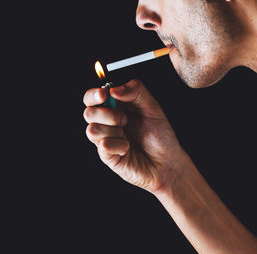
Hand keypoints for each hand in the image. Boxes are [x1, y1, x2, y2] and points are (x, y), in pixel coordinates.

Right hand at [83, 79, 187, 193]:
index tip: (104, 94)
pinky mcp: (107, 156)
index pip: (91, 98)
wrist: (168, 162)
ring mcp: (105, 140)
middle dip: (106, 114)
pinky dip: (119, 145)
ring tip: (127, 135)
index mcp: (115, 108)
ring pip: (92, 130)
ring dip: (112, 130)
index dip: (93, 94)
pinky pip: (103, 146)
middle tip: (125, 119)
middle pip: (88, 113)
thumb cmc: (160, 135)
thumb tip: (113, 89)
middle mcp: (107, 123)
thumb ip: (136, 91)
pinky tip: (127, 148)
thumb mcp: (152, 107)